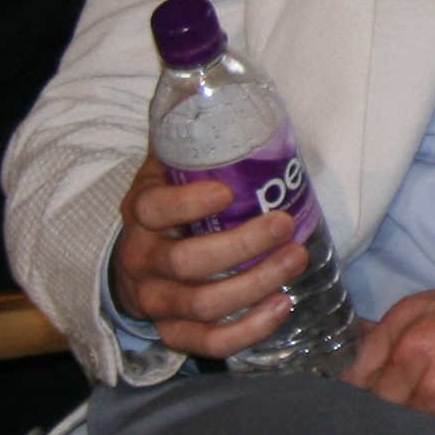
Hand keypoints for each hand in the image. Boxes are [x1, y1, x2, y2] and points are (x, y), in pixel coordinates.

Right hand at [109, 155, 307, 359]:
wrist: (138, 257)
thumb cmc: (172, 205)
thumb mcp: (173, 167)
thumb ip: (197, 138)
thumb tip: (237, 90)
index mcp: (141, 214)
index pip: (154, 211)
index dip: (188, 205)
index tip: (226, 192)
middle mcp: (143, 261)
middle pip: (187, 263)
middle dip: (242, 246)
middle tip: (283, 224)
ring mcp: (156, 301)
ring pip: (202, 305)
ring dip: (255, 285)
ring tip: (295, 259)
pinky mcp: (174, 332)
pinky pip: (207, 344)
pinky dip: (247, 331)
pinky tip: (282, 306)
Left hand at [345, 273, 434, 434]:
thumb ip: (398, 334)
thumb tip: (356, 360)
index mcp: (404, 322)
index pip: (353, 379)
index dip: (357, 404)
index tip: (367, 418)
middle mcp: (413, 352)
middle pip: (373, 410)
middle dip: (385, 425)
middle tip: (405, 434)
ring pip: (403, 432)